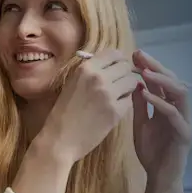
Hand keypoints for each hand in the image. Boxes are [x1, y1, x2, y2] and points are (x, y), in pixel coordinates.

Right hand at [40, 49, 138, 164]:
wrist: (60, 139)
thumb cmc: (62, 112)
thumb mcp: (72, 83)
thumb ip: (90, 71)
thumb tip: (109, 64)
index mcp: (86, 68)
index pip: (114, 53)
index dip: (118, 60)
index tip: (117, 68)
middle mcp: (99, 77)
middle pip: (125, 67)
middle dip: (125, 74)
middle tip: (120, 83)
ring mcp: (109, 94)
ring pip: (131, 82)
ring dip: (127, 88)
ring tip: (118, 96)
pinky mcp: (116, 111)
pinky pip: (130, 100)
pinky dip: (125, 103)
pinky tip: (115, 109)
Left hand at [132, 50, 191, 192]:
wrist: (158, 178)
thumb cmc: (151, 152)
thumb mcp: (140, 124)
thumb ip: (138, 105)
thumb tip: (134, 83)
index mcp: (167, 106)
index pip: (160, 81)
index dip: (149, 66)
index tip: (133, 54)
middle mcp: (178, 110)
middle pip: (172, 81)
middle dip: (156, 66)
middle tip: (140, 55)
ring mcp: (183, 120)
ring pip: (180, 93)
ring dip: (162, 81)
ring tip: (144, 72)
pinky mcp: (184, 134)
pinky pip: (174, 114)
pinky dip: (161, 103)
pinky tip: (146, 95)